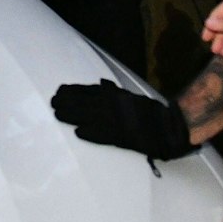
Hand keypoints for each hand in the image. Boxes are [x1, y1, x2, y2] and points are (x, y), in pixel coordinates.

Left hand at [50, 80, 194, 159]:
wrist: (170, 127)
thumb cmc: (149, 112)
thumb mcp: (130, 97)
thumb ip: (114, 92)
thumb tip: (100, 85)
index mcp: (115, 96)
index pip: (88, 90)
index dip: (72, 91)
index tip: (59, 91)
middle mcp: (113, 106)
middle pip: (84, 102)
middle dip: (66, 102)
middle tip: (53, 103)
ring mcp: (117, 121)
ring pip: (89, 116)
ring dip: (72, 115)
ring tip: (58, 114)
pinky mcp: (122, 137)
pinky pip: (103, 135)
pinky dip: (91, 133)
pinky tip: (79, 132)